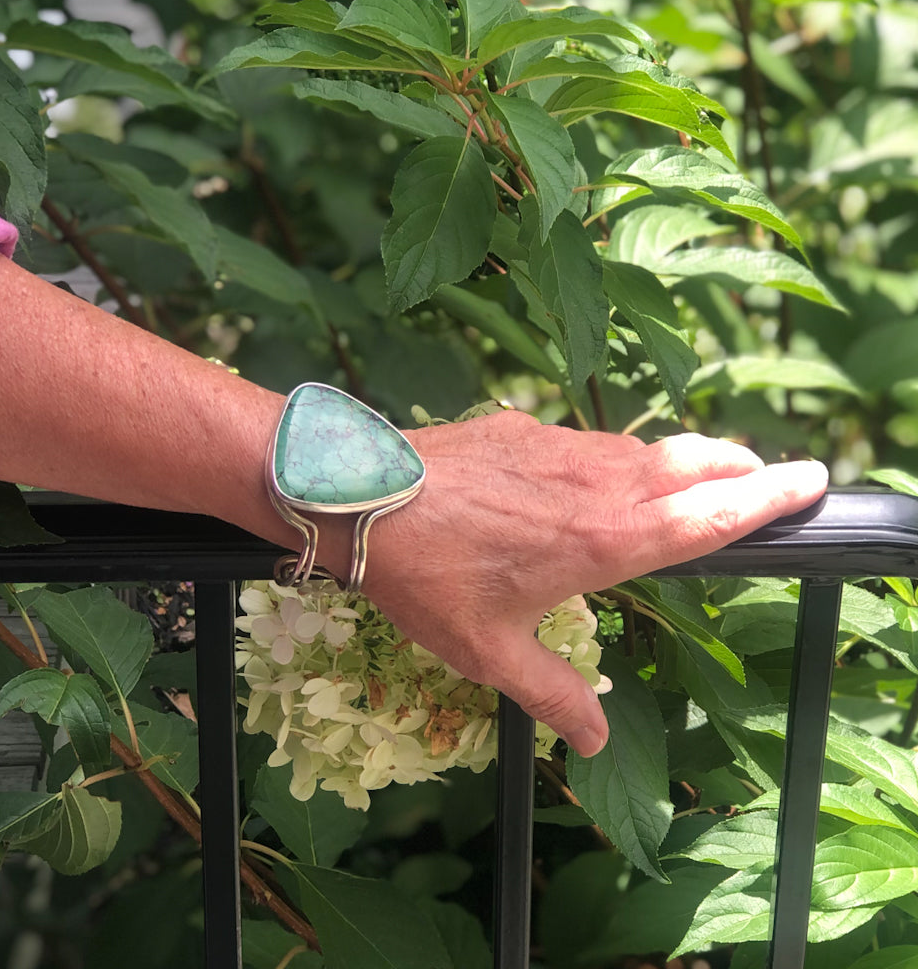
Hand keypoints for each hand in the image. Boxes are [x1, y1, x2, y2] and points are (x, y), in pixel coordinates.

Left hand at [359, 411, 827, 756]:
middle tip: (763, 478)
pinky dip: (620, 455)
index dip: (765, 499)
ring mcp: (563, 448)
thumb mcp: (488, 653)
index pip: (709, 516)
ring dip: (684, 458)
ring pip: (647, 446)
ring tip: (698, 474)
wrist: (361, 495)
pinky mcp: (528, 427)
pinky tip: (600, 475)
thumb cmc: (426, 578)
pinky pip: (593, 440)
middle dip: (739, 468)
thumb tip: (594, 743)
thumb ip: (552, 695)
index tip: (810, 481)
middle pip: (695, 463)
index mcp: (604, 543)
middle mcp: (598, 485)